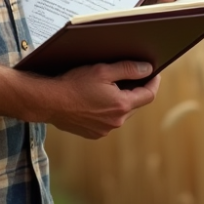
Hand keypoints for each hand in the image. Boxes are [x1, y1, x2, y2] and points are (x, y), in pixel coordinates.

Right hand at [45, 61, 160, 138]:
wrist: (49, 102)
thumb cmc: (74, 84)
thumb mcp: (102, 70)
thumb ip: (128, 69)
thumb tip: (148, 69)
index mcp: (121, 105)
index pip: (148, 95)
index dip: (153, 82)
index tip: (154, 73)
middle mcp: (116, 121)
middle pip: (135, 104)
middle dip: (135, 90)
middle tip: (129, 76)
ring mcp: (104, 130)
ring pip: (121, 113)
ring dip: (120, 101)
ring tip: (109, 87)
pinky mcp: (93, 134)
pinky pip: (108, 121)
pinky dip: (107, 110)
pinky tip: (96, 100)